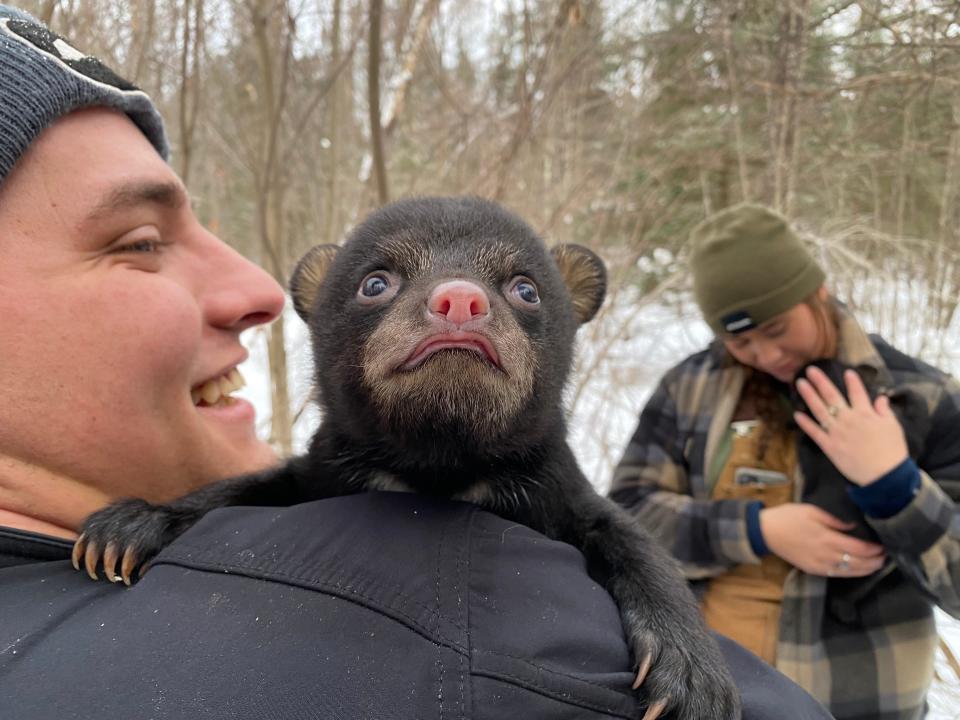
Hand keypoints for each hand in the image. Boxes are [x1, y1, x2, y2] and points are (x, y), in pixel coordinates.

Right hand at [760, 503, 884, 576]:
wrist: (766, 532)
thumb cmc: (788, 517)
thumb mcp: (812, 510)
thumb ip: (835, 520)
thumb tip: (853, 526)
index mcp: (827, 538)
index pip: (859, 548)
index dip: (875, 549)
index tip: (884, 544)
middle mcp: (826, 555)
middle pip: (858, 563)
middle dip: (875, 561)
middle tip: (886, 555)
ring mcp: (820, 565)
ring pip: (850, 572)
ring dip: (867, 569)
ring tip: (878, 564)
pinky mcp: (813, 570)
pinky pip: (837, 574)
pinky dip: (852, 573)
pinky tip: (858, 569)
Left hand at [794, 366, 908, 485]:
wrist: (884, 475)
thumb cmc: (892, 451)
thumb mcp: (893, 427)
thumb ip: (884, 411)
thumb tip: (881, 397)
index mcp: (865, 414)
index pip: (857, 393)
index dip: (852, 381)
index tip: (846, 371)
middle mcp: (848, 419)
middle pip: (832, 396)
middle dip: (820, 381)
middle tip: (810, 370)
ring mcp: (837, 432)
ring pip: (819, 410)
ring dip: (809, 396)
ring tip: (800, 384)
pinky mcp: (829, 446)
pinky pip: (814, 432)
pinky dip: (805, 423)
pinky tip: (797, 414)